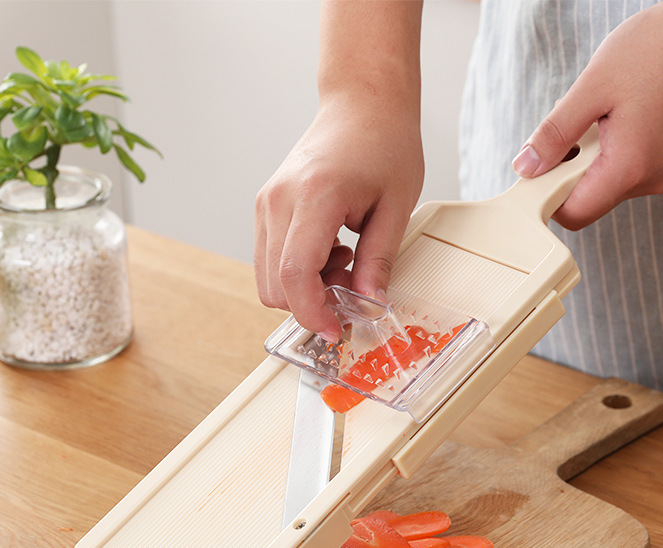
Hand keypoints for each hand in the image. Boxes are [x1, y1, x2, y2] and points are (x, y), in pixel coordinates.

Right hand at [254, 94, 423, 340]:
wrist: (362, 103)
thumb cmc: (384, 143)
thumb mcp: (396, 207)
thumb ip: (378, 261)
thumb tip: (368, 305)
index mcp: (315, 195)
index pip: (295, 274)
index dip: (313, 312)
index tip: (336, 329)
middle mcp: (279, 199)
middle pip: (275, 285)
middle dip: (312, 303)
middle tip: (352, 287)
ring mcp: (266, 202)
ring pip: (268, 277)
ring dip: (304, 288)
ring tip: (345, 263)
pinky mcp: (266, 206)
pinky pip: (270, 259)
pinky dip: (297, 271)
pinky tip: (330, 251)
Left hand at [512, 0, 662, 229]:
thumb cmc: (659, 47)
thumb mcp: (591, 88)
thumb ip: (554, 134)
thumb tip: (526, 167)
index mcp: (631, 167)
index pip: (575, 214)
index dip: (549, 198)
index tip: (540, 171)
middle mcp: (655, 179)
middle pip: (593, 199)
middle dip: (573, 169)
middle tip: (580, 126)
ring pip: (613, 182)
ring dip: (597, 157)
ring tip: (609, 114)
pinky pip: (636, 168)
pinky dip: (621, 150)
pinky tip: (628, 115)